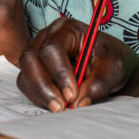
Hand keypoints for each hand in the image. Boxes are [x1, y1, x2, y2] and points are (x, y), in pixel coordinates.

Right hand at [17, 17, 138, 111]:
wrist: (109, 70)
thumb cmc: (111, 60)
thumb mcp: (113, 68)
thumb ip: (98, 84)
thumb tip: (80, 103)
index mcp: (66, 28)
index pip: (53, 48)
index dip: (60, 73)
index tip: (72, 95)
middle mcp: (47, 38)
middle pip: (31, 59)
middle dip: (44, 86)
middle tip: (62, 107)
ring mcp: (37, 53)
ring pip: (25, 74)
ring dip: (40, 95)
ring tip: (61, 109)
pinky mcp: (34, 71)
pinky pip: (27, 85)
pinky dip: (39, 98)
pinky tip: (57, 105)